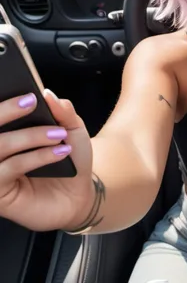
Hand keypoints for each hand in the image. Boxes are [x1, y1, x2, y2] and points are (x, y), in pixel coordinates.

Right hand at [0, 90, 94, 231]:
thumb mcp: (72, 129)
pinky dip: (35, 157)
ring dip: (29, 136)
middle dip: (7, 111)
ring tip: (57, 133)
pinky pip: (9, 170)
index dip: (2, 103)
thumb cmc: (70, 159)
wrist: (80, 193)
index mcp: (6, 133)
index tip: (19, 91)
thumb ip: (62, 111)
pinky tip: (59, 152)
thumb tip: (47, 93)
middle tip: (31, 102)